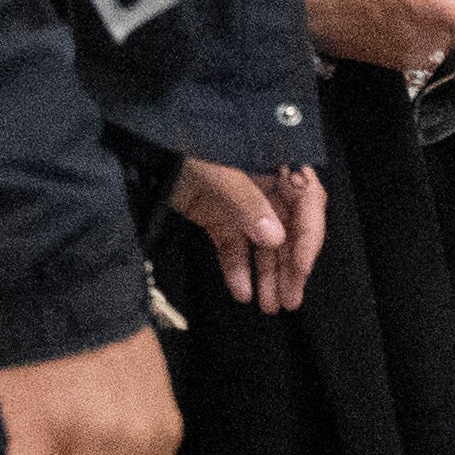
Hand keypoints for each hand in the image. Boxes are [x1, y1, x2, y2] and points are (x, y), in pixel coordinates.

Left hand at [167, 157, 323, 311]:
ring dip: (268, 276)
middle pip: (289, 230)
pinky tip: (241, 292)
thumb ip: (247, 202)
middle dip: (290, 267)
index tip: (301, 267)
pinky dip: (237, 270)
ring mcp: (241, 206)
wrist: (144, 149)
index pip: (308, 201)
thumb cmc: (187, 148)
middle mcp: (265, 189)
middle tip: (290, 301)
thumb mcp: (219, 171)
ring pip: (263, 245)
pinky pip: (234, 248)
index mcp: (275, 166)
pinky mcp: (218, 220)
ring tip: (270, 307)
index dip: (309, 235)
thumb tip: (275, 239)